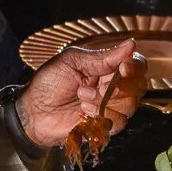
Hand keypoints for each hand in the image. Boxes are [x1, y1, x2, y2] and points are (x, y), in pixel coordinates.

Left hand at [17, 39, 146, 148]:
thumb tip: (130, 45)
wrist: (33, 111)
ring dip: (105, 102)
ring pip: (129, 106)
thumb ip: (102, 57)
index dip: (135, 67)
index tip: (123, 69)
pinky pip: (119, 123)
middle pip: (138, 87)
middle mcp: (113, 87)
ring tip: (82, 98)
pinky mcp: (104, 126)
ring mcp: (110, 107)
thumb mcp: (72, 62)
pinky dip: (102, 117)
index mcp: (107, 67)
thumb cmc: (48, 83)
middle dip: (118, 87)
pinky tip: (83, 113)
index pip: (137, 65)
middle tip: (96, 85)